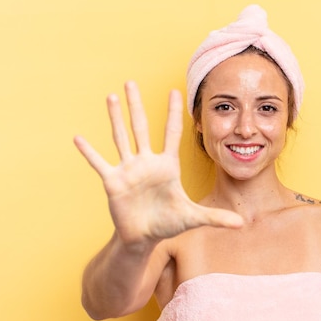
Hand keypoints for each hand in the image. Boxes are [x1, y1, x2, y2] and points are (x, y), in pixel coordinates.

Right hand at [74, 81, 242, 244]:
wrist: (145, 237)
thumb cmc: (168, 223)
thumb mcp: (193, 218)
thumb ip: (216, 218)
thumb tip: (242, 224)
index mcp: (167, 165)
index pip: (171, 133)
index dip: (173, 113)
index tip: (175, 91)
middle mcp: (146, 162)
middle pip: (141, 127)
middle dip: (136, 105)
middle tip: (130, 82)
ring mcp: (128, 170)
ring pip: (121, 137)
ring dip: (114, 117)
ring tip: (110, 96)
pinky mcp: (113, 182)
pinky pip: (99, 163)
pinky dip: (89, 152)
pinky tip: (78, 138)